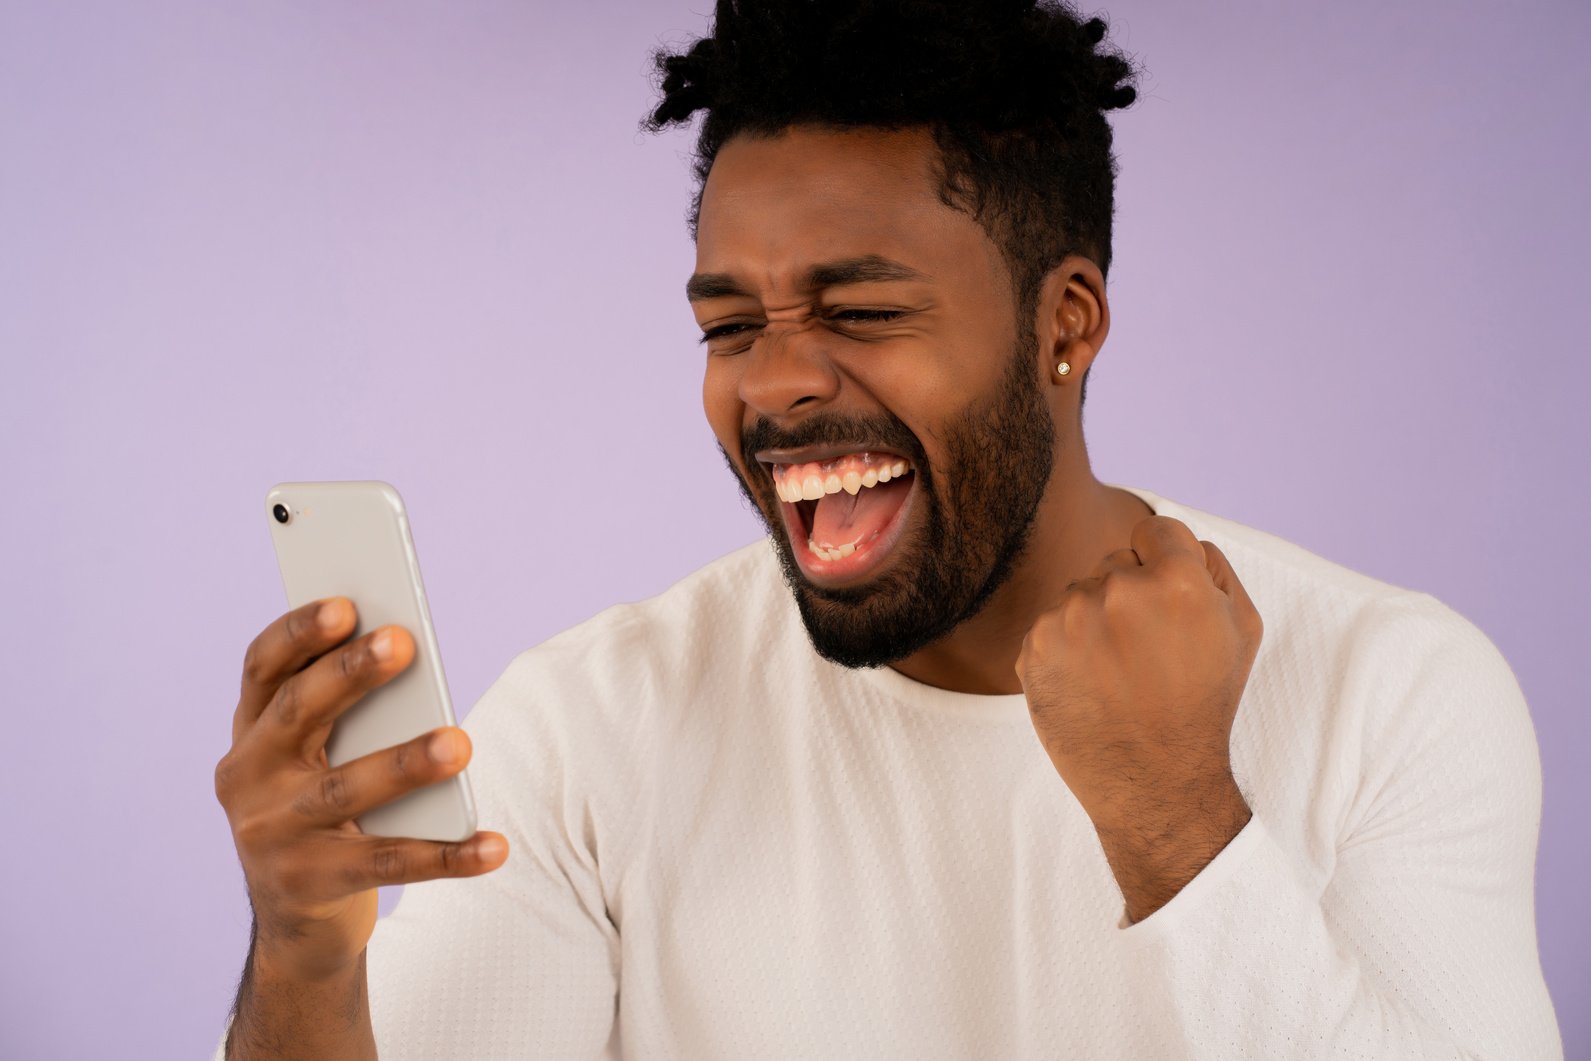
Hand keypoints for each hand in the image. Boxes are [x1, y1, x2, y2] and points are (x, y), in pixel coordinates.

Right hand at [214, 598, 508, 982]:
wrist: (295, 924)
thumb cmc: (321, 811)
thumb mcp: (315, 758)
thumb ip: (344, 712)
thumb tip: (406, 651)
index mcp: (250, 731)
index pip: (263, 667)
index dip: (298, 633)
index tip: (344, 604)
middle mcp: (249, 777)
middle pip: (300, 713)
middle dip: (350, 674)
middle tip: (404, 642)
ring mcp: (274, 834)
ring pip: (346, 789)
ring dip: (406, 764)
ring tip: (461, 744)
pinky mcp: (310, 884)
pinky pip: (388, 864)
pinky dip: (446, 856)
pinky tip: (493, 845)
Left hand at [1015, 515, 1262, 920]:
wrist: (1153, 780)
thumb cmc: (1204, 702)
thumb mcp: (1241, 629)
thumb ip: (1212, 567)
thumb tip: (1177, 539)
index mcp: (1176, 581)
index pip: (1155, 527)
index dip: (1166, 560)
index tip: (1167, 596)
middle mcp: (1117, 590)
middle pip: (1115, 561)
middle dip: (1131, 594)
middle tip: (1149, 651)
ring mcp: (1069, 618)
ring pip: (1080, 594)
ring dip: (1096, 621)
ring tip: (1120, 673)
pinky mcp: (1034, 646)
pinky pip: (1051, 625)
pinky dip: (1067, 649)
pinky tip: (1091, 684)